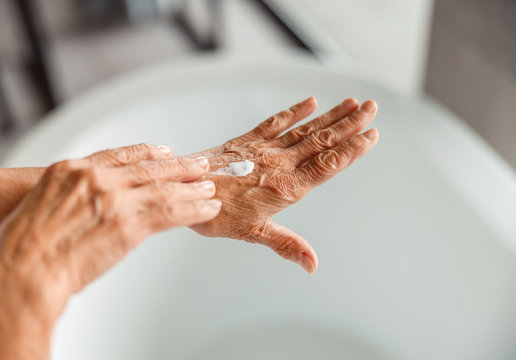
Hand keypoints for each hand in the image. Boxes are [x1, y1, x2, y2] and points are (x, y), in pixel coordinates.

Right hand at [0, 144, 220, 359]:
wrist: (25, 270)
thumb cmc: (22, 247)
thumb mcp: (41, 204)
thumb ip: (71, 197)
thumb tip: (88, 204)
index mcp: (72, 170)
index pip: (120, 154)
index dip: (147, 153)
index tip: (164, 152)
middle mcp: (96, 179)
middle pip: (149, 168)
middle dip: (179, 167)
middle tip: (199, 165)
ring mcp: (115, 200)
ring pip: (164, 189)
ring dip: (191, 188)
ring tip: (210, 187)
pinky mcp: (130, 225)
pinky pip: (171, 213)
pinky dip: (193, 210)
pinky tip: (207, 209)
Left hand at [190, 97, 378, 273]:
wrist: (184, 190)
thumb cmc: (217, 214)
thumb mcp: (254, 233)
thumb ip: (286, 245)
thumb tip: (313, 265)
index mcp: (285, 187)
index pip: (327, 165)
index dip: (351, 150)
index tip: (372, 135)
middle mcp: (279, 164)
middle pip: (321, 141)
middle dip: (349, 124)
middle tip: (372, 108)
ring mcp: (264, 149)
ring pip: (305, 130)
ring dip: (331, 116)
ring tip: (352, 102)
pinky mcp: (247, 140)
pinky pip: (276, 123)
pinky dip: (295, 112)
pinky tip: (311, 102)